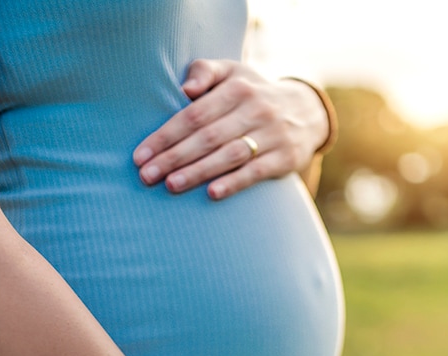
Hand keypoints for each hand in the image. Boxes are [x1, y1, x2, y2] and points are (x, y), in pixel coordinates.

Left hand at [132, 59, 329, 199]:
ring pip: (229, 155)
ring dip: (198, 172)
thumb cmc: (253, 93)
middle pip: (207, 136)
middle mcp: (256, 109)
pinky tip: (211, 193)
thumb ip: (204, 71)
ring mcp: (272, 135)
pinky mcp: (285, 158)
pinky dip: (233, 183)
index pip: (194, 114)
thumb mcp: (232, 72)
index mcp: (237, 88)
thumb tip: (184, 89)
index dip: (165, 135)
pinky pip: (256, 172)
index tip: (140, 155)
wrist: (307, 112)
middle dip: (174, 157)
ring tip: (171, 185)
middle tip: (146, 176)